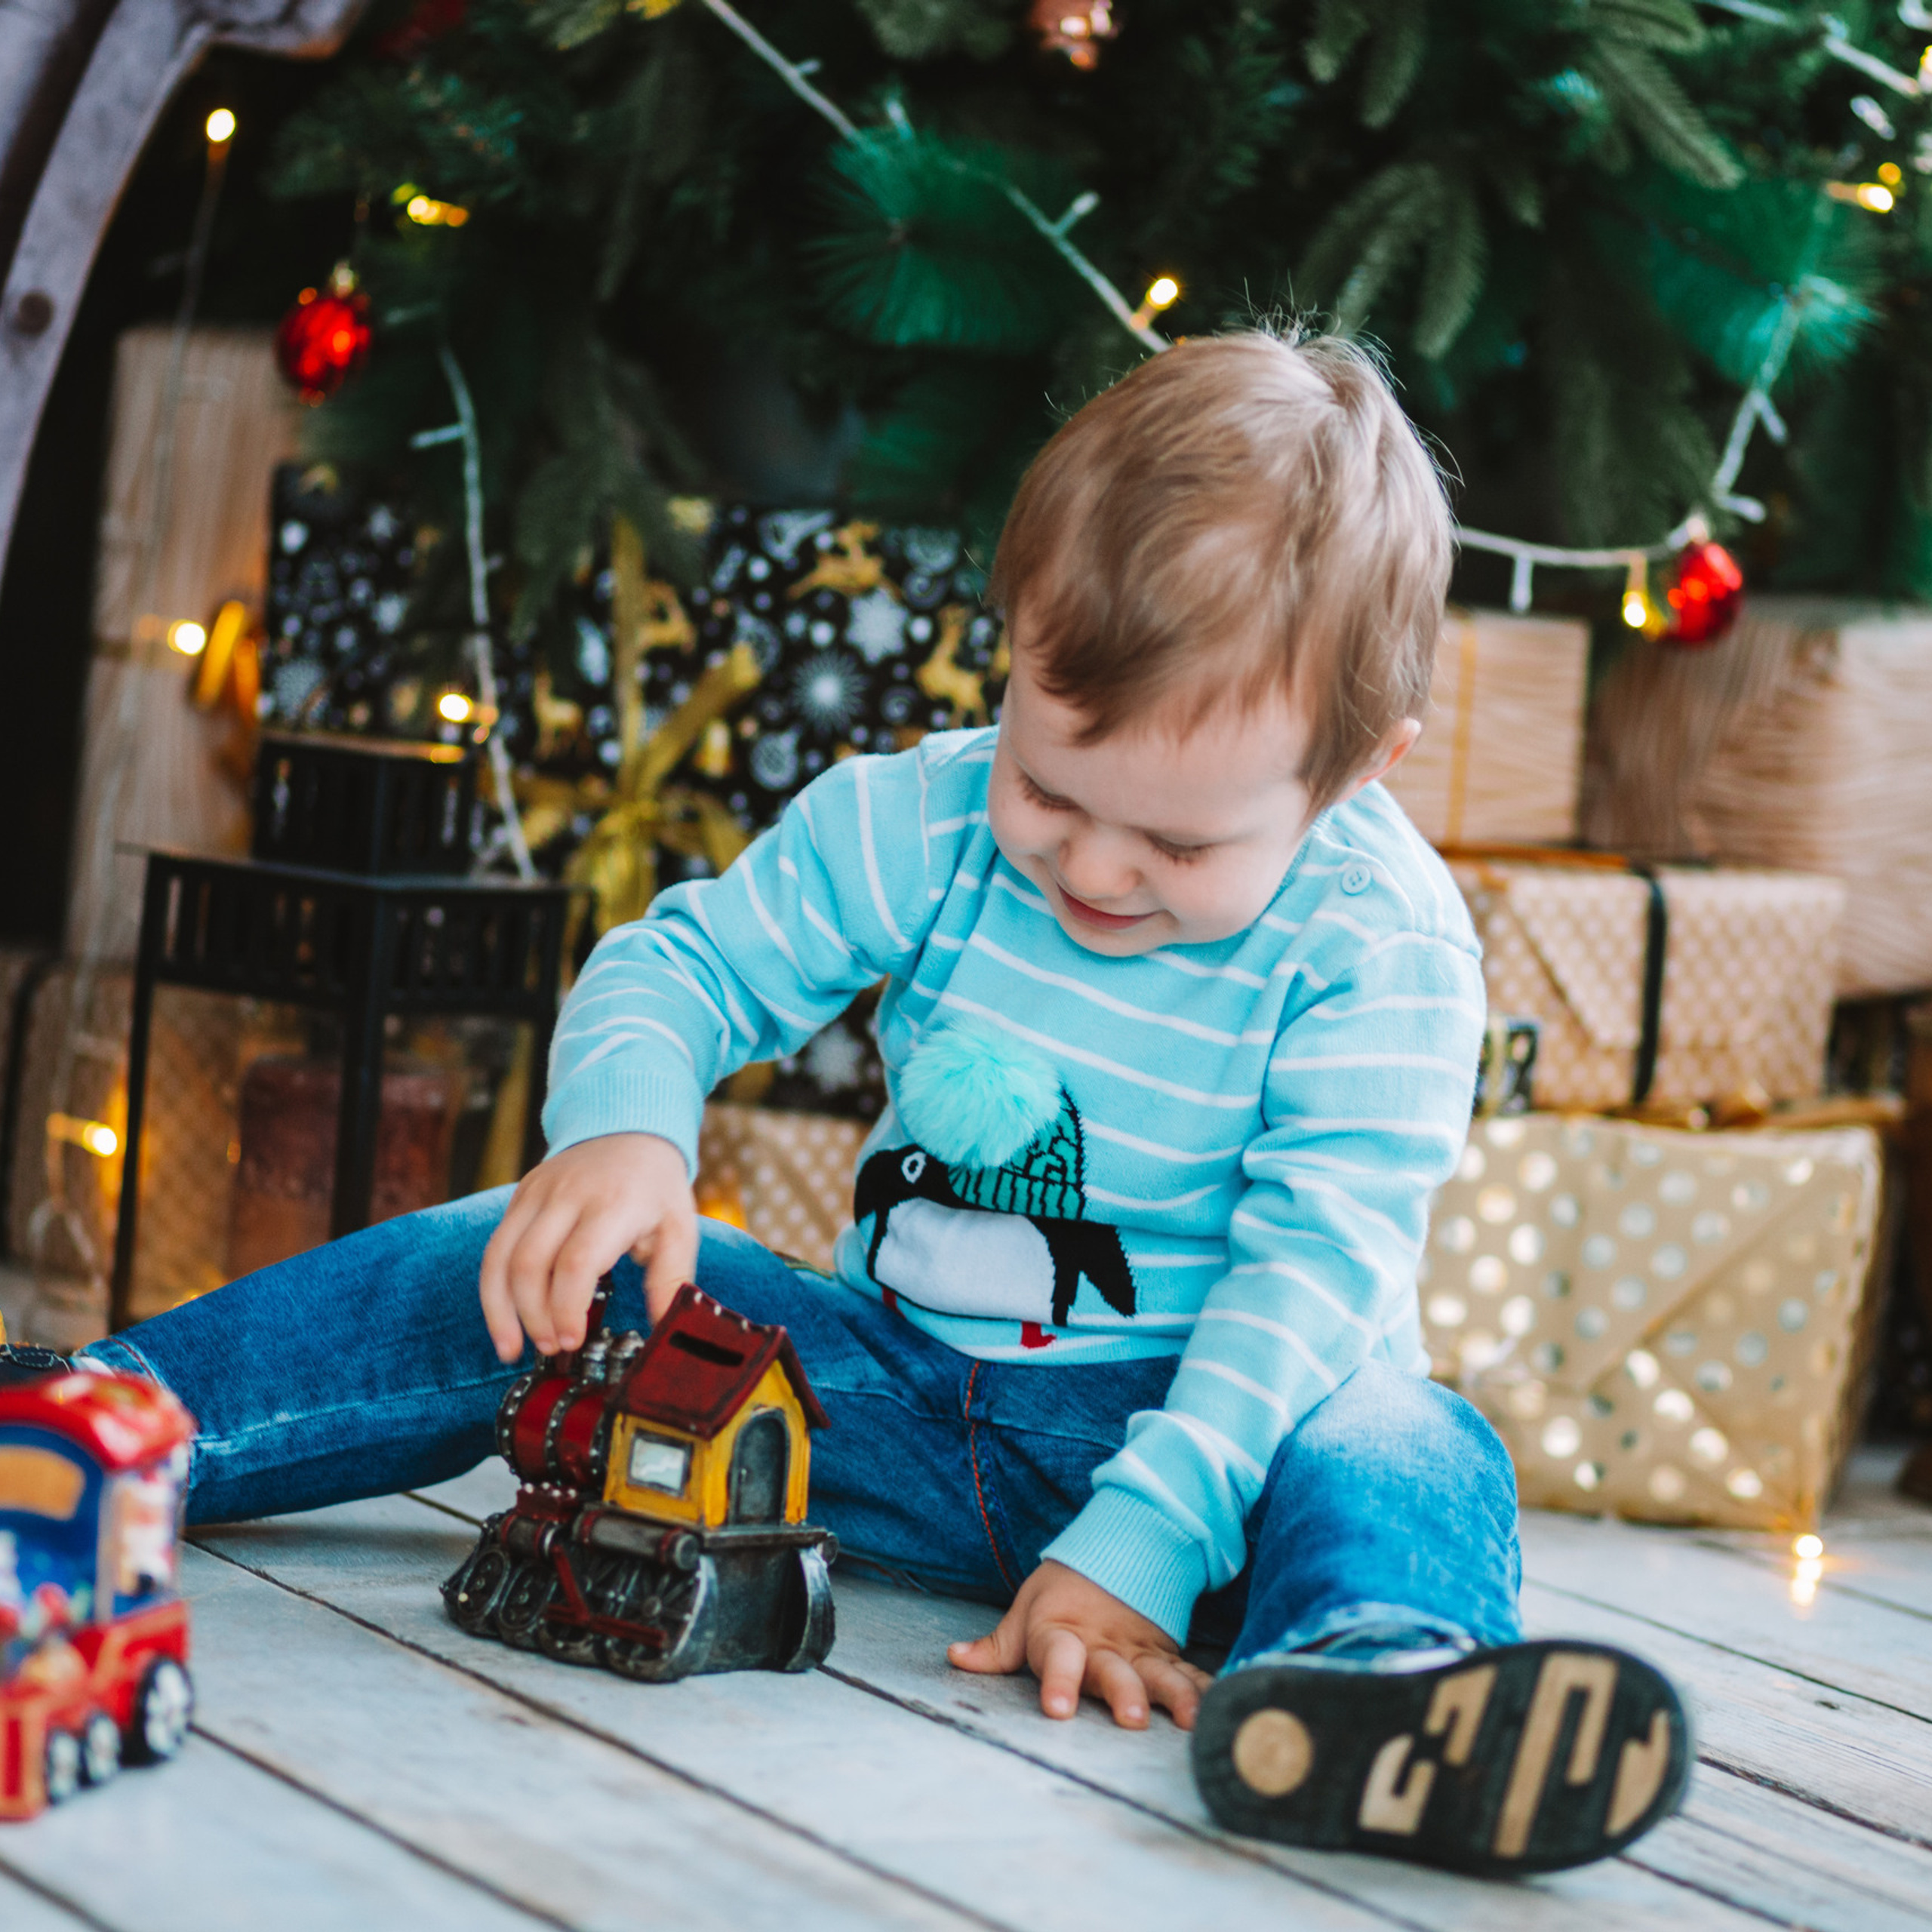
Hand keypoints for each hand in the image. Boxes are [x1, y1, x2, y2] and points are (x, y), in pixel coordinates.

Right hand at [478, 1133, 696, 1361]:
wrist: (629, 1129)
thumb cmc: (656, 1186)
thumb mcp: (679, 1228)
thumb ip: (671, 1280)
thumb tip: (665, 1333)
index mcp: (614, 1204)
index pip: (577, 1262)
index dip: (567, 1307)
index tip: (573, 1340)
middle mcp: (568, 1195)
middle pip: (531, 1263)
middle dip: (534, 1315)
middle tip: (552, 1348)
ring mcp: (538, 1193)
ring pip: (500, 1257)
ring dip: (502, 1309)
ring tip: (514, 1349)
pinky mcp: (520, 1196)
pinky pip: (495, 1248)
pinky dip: (492, 1289)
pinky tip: (502, 1322)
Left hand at [947, 1559, 1212, 1730]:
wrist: (1117, 1546)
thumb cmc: (1063, 1590)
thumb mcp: (1025, 1613)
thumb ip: (996, 1647)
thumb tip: (955, 1658)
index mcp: (1063, 1634)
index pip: (1057, 1657)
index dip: (1057, 1682)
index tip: (1057, 1709)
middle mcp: (1102, 1646)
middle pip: (1113, 1671)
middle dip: (1123, 1695)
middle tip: (1132, 1719)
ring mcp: (1138, 1650)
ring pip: (1159, 1674)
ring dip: (1175, 1696)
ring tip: (1191, 1720)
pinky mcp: (1165, 1652)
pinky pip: (1188, 1671)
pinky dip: (1206, 1687)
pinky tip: (1225, 1706)